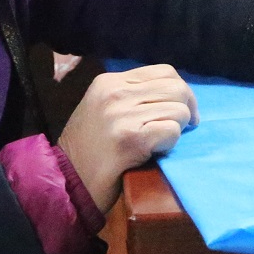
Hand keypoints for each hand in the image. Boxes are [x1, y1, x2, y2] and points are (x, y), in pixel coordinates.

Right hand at [56, 65, 197, 212]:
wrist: (66, 182)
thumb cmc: (88, 150)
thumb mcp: (103, 109)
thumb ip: (133, 96)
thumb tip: (176, 93)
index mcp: (109, 82)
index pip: (164, 71)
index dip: (181, 91)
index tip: (181, 109)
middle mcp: (115, 92)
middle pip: (176, 87)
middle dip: (187, 109)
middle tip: (183, 127)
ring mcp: (122, 114)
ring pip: (179, 109)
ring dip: (178, 129)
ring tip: (161, 142)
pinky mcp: (130, 139)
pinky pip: (172, 131)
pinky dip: (170, 143)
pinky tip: (155, 152)